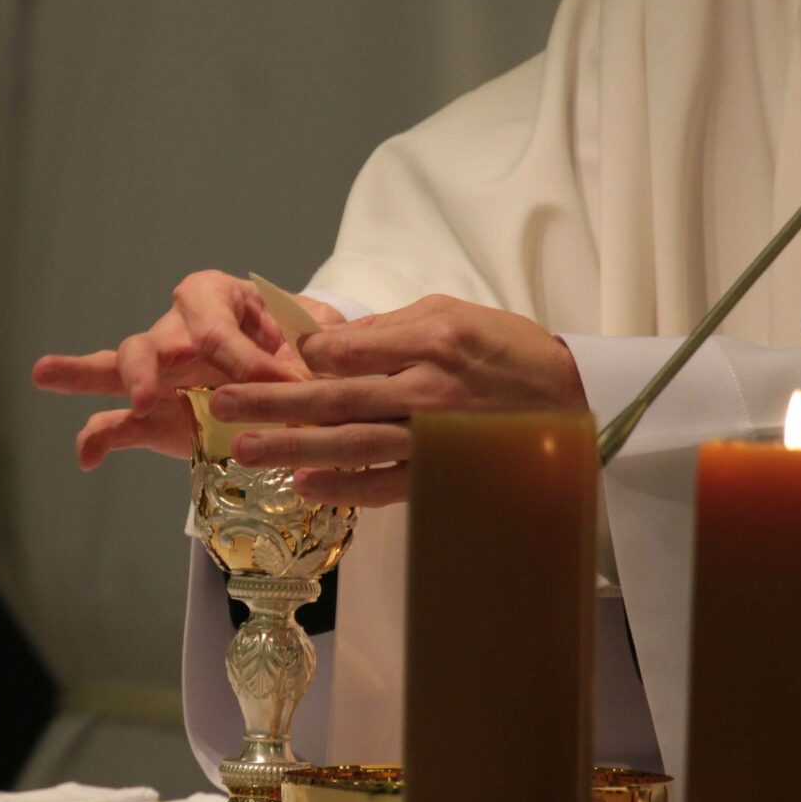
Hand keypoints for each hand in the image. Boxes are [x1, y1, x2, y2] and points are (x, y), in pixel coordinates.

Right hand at [30, 270, 344, 467]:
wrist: (301, 380)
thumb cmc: (306, 346)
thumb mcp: (319, 344)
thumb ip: (314, 359)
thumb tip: (314, 385)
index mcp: (218, 299)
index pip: (217, 325)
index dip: (245, 358)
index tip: (281, 387)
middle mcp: (180, 330)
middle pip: (154, 339)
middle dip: (151, 365)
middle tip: (149, 394)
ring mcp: (160, 374)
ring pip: (117, 367)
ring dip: (88, 374)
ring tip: (47, 372)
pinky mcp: (152, 417)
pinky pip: (116, 424)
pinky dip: (98, 438)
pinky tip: (86, 456)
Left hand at [213, 295, 585, 505]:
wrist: (576, 401)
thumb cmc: (508, 351)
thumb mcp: (453, 314)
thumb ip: (389, 329)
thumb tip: (325, 343)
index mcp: (433, 341)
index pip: (349, 349)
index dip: (304, 357)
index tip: (273, 360)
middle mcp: (431, 389)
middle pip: (337, 398)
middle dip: (274, 404)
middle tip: (224, 406)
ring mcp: (437, 437)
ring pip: (352, 445)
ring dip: (293, 450)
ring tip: (244, 451)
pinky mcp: (444, 474)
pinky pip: (386, 484)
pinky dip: (345, 487)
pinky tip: (305, 486)